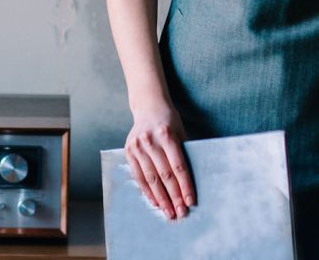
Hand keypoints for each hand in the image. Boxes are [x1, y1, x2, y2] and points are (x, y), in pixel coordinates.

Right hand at [125, 104, 195, 218]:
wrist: (148, 106)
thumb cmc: (170, 121)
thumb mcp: (181, 131)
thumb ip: (184, 152)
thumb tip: (190, 182)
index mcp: (167, 134)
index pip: (178, 166)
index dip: (185, 185)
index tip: (190, 201)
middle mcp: (150, 141)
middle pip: (164, 175)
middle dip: (174, 196)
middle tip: (180, 213)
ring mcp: (137, 146)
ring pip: (150, 178)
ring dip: (161, 198)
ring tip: (169, 212)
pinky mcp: (128, 151)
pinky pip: (138, 176)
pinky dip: (147, 191)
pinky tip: (155, 202)